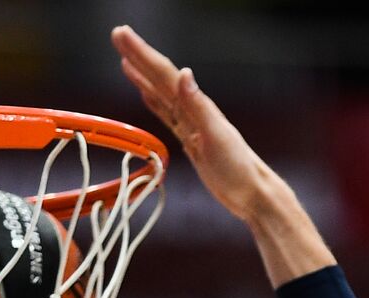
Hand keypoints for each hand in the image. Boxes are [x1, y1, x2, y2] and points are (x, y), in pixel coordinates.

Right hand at [112, 25, 274, 222]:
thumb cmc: (238, 167)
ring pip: (160, 94)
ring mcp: (190, 124)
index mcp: (197, 106)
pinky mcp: (190, 139)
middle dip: (138, 56)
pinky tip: (145, 95)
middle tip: (117, 35)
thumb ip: (198, 105)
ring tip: (125, 59)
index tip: (123, 35)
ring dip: (142, 76)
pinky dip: (153, 102)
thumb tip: (184, 73)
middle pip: (159, 78)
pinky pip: (166, 115)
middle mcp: (193, 110)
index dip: (142, 54)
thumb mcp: (217, 135)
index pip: (164, 74)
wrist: (251, 192)